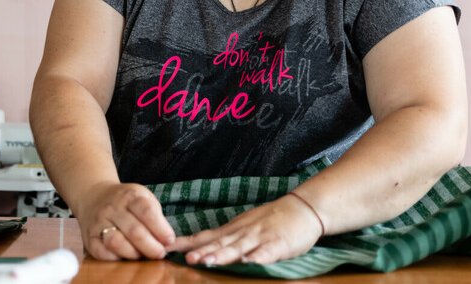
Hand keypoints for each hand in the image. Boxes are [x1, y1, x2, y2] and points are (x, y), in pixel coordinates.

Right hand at [78, 182, 176, 260]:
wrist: (94, 196)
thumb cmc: (125, 202)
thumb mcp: (142, 198)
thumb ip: (155, 216)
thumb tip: (167, 241)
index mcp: (130, 196)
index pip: (146, 211)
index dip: (160, 228)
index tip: (169, 240)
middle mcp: (112, 208)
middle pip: (134, 230)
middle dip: (151, 246)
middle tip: (160, 254)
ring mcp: (99, 222)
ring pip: (116, 242)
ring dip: (133, 253)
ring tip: (141, 255)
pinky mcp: (90, 237)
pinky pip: (102, 252)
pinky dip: (116, 258)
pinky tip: (124, 256)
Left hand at [169, 192, 324, 265]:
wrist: (302, 208)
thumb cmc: (271, 219)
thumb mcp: (244, 225)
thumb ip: (224, 237)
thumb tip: (198, 246)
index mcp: (234, 229)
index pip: (206, 236)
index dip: (188, 243)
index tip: (168, 248)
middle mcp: (244, 233)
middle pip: (220, 243)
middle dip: (203, 251)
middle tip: (186, 258)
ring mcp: (261, 238)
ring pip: (240, 247)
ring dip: (223, 255)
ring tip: (209, 261)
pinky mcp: (279, 244)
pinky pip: (268, 252)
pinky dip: (258, 258)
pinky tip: (249, 262)